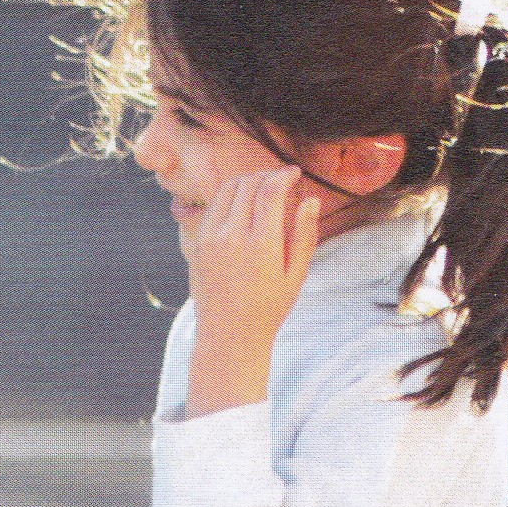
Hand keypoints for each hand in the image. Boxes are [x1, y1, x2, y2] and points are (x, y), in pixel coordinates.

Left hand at [185, 165, 318, 416]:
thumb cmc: (269, 307)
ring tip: (264, 187)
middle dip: (267, 174)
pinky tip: (244, 203)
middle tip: (281, 179)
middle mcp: (231, 236)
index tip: (294, 172)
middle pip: (248, 184)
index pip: (270, 190)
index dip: (283, 175)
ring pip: (227, 190)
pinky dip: (229, 196)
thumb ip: (304, 235)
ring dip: (247, 180)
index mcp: (261, 245)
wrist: (228, 334)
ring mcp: (210, 238)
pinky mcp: (197, 242)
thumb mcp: (296, 275)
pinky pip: (213, 206)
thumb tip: (310, 199)